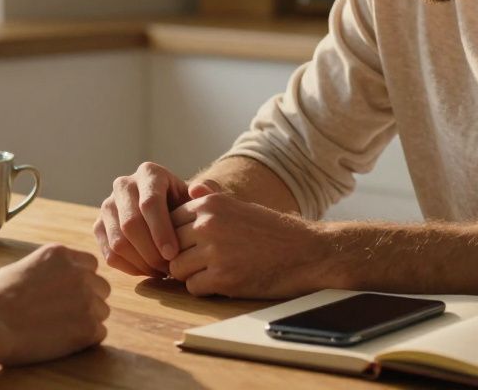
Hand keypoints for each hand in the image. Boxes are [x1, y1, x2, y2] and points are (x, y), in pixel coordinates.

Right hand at [0, 243, 109, 365]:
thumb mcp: (19, 268)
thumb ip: (45, 269)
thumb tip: (52, 277)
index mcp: (60, 254)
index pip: (90, 264)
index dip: (81, 280)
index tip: (67, 293)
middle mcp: (79, 273)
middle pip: (100, 287)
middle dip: (88, 299)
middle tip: (66, 314)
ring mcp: (86, 299)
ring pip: (102, 311)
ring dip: (87, 320)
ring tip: (61, 329)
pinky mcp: (88, 327)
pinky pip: (99, 333)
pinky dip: (86, 340)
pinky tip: (64, 341)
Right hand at [93, 162, 196, 276]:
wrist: (170, 211)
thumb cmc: (187, 206)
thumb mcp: (199, 198)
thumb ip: (208, 194)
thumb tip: (197, 190)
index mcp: (149, 173)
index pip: (150, 203)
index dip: (161, 231)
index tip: (174, 254)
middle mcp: (124, 184)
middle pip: (130, 224)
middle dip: (151, 251)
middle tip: (169, 268)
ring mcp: (108, 205)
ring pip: (118, 241)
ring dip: (141, 262)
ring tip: (162, 271)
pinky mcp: (99, 225)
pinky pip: (109, 254)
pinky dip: (130, 268)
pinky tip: (148, 270)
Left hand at [168, 184, 332, 298]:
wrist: (308, 252)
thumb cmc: (274, 231)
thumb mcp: (241, 206)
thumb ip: (212, 199)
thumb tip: (189, 187)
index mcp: (210, 204)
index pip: (170, 220)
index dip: (178, 236)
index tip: (192, 245)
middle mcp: (208, 224)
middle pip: (170, 245)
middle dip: (181, 256)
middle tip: (201, 263)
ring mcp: (214, 251)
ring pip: (177, 269)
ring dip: (191, 274)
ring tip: (213, 272)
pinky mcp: (223, 278)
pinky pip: (193, 288)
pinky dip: (204, 289)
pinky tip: (223, 283)